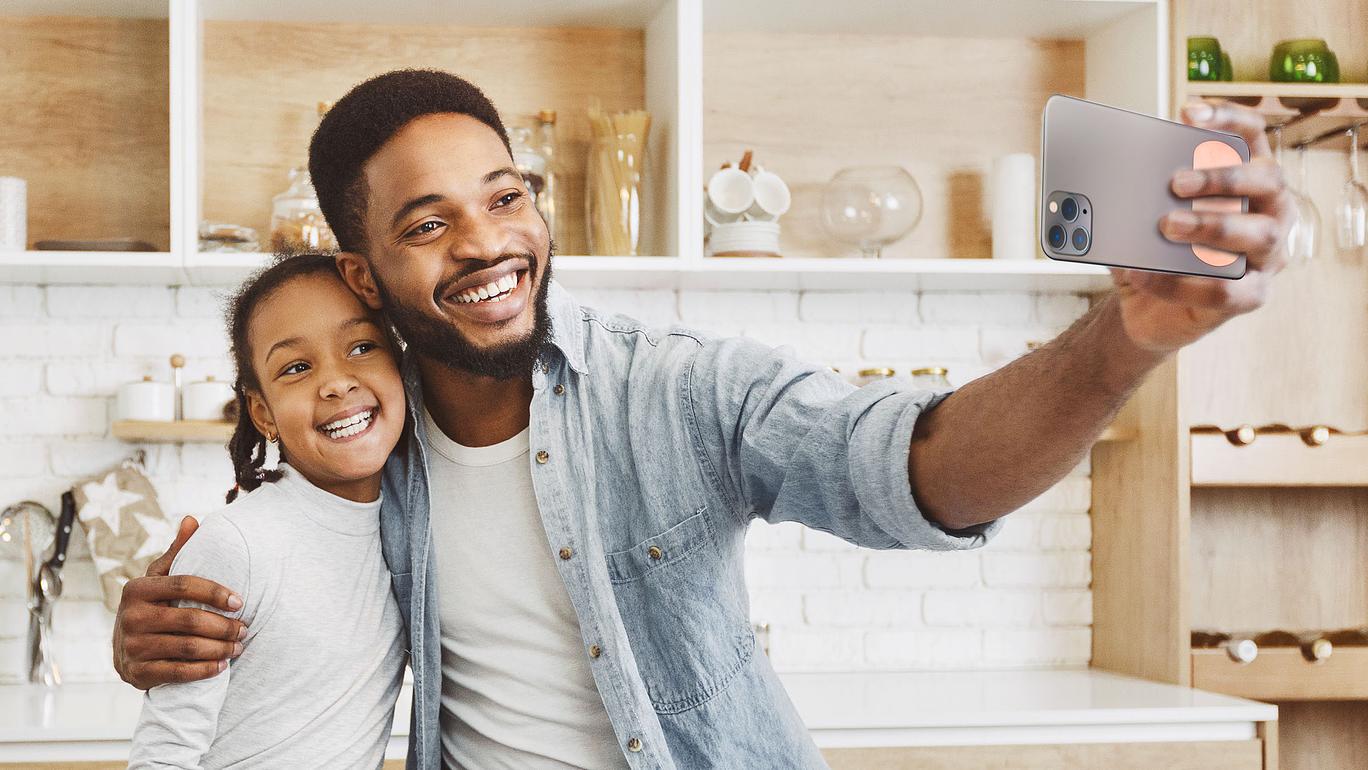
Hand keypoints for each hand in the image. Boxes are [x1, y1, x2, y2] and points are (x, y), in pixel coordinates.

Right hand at [112, 516, 245, 688]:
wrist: (123, 651)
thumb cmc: (151, 607)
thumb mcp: (158, 579)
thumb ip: (177, 553)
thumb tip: (192, 519)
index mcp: (138, 589)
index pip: (184, 585)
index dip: (215, 592)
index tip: (240, 601)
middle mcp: (131, 617)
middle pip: (191, 619)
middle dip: (225, 626)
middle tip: (245, 629)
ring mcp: (132, 646)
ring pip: (188, 647)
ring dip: (220, 649)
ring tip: (239, 646)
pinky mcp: (137, 672)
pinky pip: (178, 672)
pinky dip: (205, 670)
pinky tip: (222, 666)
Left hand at [1109, 100, 1294, 352]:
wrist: (1148, 307)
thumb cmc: (1155, 249)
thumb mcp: (1143, 216)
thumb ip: (1139, 194)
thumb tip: (1108, 175)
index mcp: (1249, 179)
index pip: (1253, 134)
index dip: (1228, 117)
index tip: (1188, 112)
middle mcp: (1271, 211)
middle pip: (1270, 179)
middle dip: (1224, 176)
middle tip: (1176, 182)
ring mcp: (1268, 256)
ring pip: (1262, 234)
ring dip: (1213, 226)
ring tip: (1167, 225)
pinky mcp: (1251, 295)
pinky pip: (1226, 291)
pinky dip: (1179, 282)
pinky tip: (1142, 273)